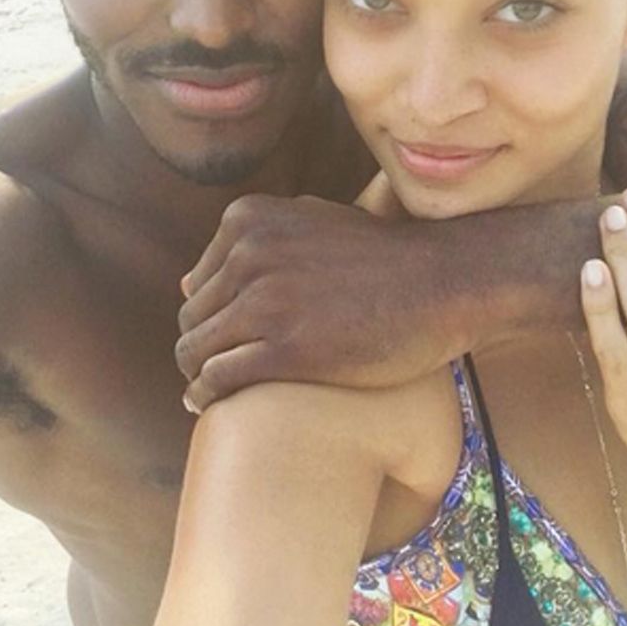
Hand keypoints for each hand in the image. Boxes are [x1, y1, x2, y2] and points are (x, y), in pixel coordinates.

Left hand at [175, 192, 461, 410]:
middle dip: (201, 349)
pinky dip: (206, 396)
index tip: (226, 341)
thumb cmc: (382, 258)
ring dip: (197, 377)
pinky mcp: (286, 349)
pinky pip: (218, 379)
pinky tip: (211, 406)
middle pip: (193, 318)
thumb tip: (187, 281)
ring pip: (195, 351)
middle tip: (218, 374)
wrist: (439, 283)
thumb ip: (256, 238)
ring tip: (211, 394)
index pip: (198, 284)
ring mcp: (265, 301)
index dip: (209, 318)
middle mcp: (249, 253)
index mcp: (248, 219)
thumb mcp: (313, 222)